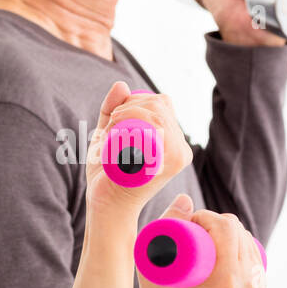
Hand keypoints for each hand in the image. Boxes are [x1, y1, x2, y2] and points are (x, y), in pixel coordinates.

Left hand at [85, 81, 192, 218]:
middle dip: (130, 106)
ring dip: (128, 115)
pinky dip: (131, 123)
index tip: (115, 119)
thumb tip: (121, 85)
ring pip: (157, 111)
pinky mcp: (172, 159)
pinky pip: (155, 124)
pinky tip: (118, 138)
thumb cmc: (106, 174)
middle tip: (111, 127)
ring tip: (113, 135)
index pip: (161, 102)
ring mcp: (178, 153)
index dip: (136, 102)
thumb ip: (112, 110)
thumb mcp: (106, 136)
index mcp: (171, 141)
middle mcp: (181, 147)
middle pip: (160, 103)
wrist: (105, 203)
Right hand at [134, 194, 266, 287]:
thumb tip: (186, 198)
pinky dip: (240, 242)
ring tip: (204, 237)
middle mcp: (246, 284)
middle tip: (193, 228)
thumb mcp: (152, 262)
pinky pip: (252, 252)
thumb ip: (165, 225)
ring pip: (246, 238)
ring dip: (228, 230)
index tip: (188, 222)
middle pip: (237, 230)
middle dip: (215, 221)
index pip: (226, 228)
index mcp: (226, 281)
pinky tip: (226, 243)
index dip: (206, 216)